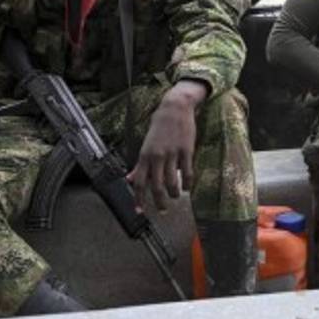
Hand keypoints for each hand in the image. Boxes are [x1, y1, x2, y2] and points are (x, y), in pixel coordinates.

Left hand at [126, 80, 205, 211]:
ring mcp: (172, 154)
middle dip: (159, 202)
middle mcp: (157, 156)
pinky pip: (188, 172)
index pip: (139, 182)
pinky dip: (188, 183)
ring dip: (174, 194)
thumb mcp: (146, 144)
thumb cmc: (160, 125)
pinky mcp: (186, 151)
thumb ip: (140, 164)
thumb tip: (130, 179)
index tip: (140, 211)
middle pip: (156, 186)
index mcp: (145, 155)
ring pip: (172, 182)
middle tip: (162, 210)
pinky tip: (188, 187)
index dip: (139, 199)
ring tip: (176, 196)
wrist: (175, 107)